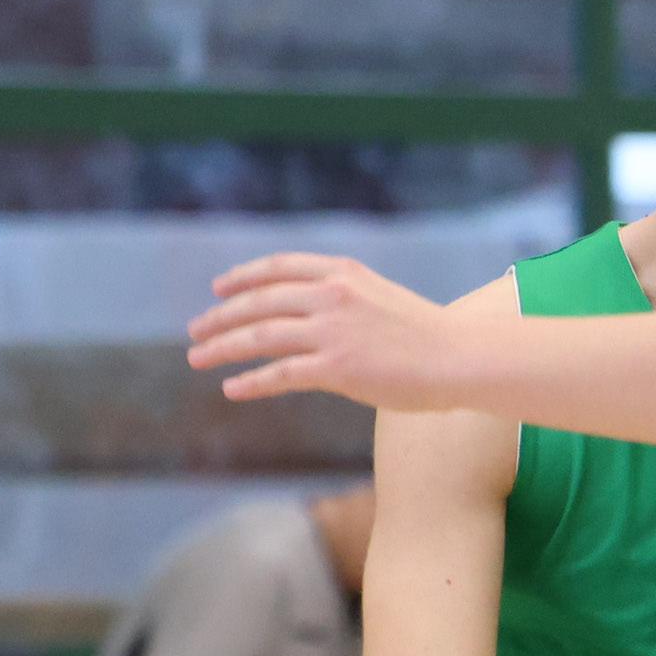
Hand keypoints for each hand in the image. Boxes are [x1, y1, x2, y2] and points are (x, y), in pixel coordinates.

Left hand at [190, 254, 472, 409]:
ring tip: (197, 359)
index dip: (243, 276)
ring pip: (260, 335)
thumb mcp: (381, 297)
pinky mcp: (336, 368)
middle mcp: (332, 295)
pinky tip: (232, 388)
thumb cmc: (427, 334)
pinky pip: (279, 373)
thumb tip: (311, 312)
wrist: (460, 357)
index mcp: (343, 272)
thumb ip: (344, 296)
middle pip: (259, 301)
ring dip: (223, 347)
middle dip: (221, 316)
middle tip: (195, 331)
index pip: (278, 267)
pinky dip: (251, 381)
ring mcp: (332, 331)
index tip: (219, 288)